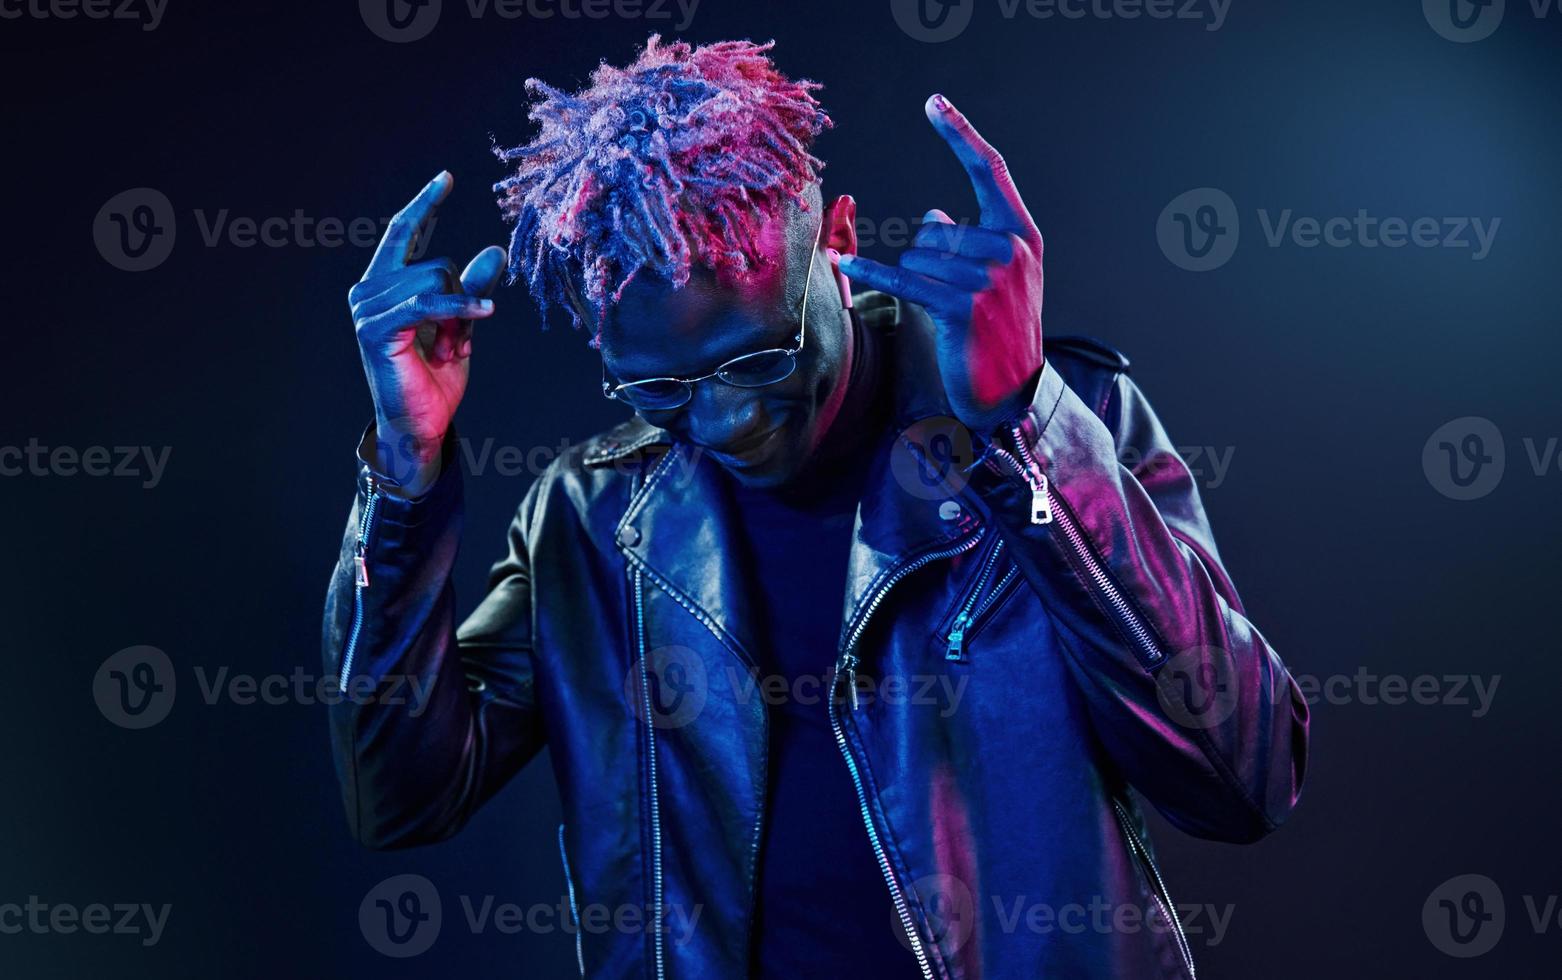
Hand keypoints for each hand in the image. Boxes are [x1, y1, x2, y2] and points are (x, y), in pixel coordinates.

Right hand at [348, 171, 504, 492]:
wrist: (420, 424)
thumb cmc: (435, 378)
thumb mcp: (462, 325)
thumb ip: (473, 287)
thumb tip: (495, 249)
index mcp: (385, 284)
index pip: (404, 231)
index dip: (425, 203)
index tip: (446, 177)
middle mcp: (368, 289)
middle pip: (435, 261)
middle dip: (461, 296)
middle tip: (460, 336)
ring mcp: (367, 307)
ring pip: (435, 279)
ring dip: (458, 314)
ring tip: (451, 346)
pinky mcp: (376, 328)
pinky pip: (429, 303)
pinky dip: (460, 308)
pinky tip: (484, 314)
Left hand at [838, 94, 1043, 434]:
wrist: (1012, 389)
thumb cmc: (998, 329)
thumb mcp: (994, 277)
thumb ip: (969, 240)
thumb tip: (934, 215)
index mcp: (1022, 234)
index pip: (989, 170)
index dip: (960, 133)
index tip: (934, 101)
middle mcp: (1009, 250)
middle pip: (934, 228)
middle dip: (927, 257)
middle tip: (950, 295)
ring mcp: (989, 279)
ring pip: (918, 255)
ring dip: (916, 279)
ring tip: (944, 310)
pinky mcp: (962, 307)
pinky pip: (904, 280)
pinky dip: (871, 274)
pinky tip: (843, 265)